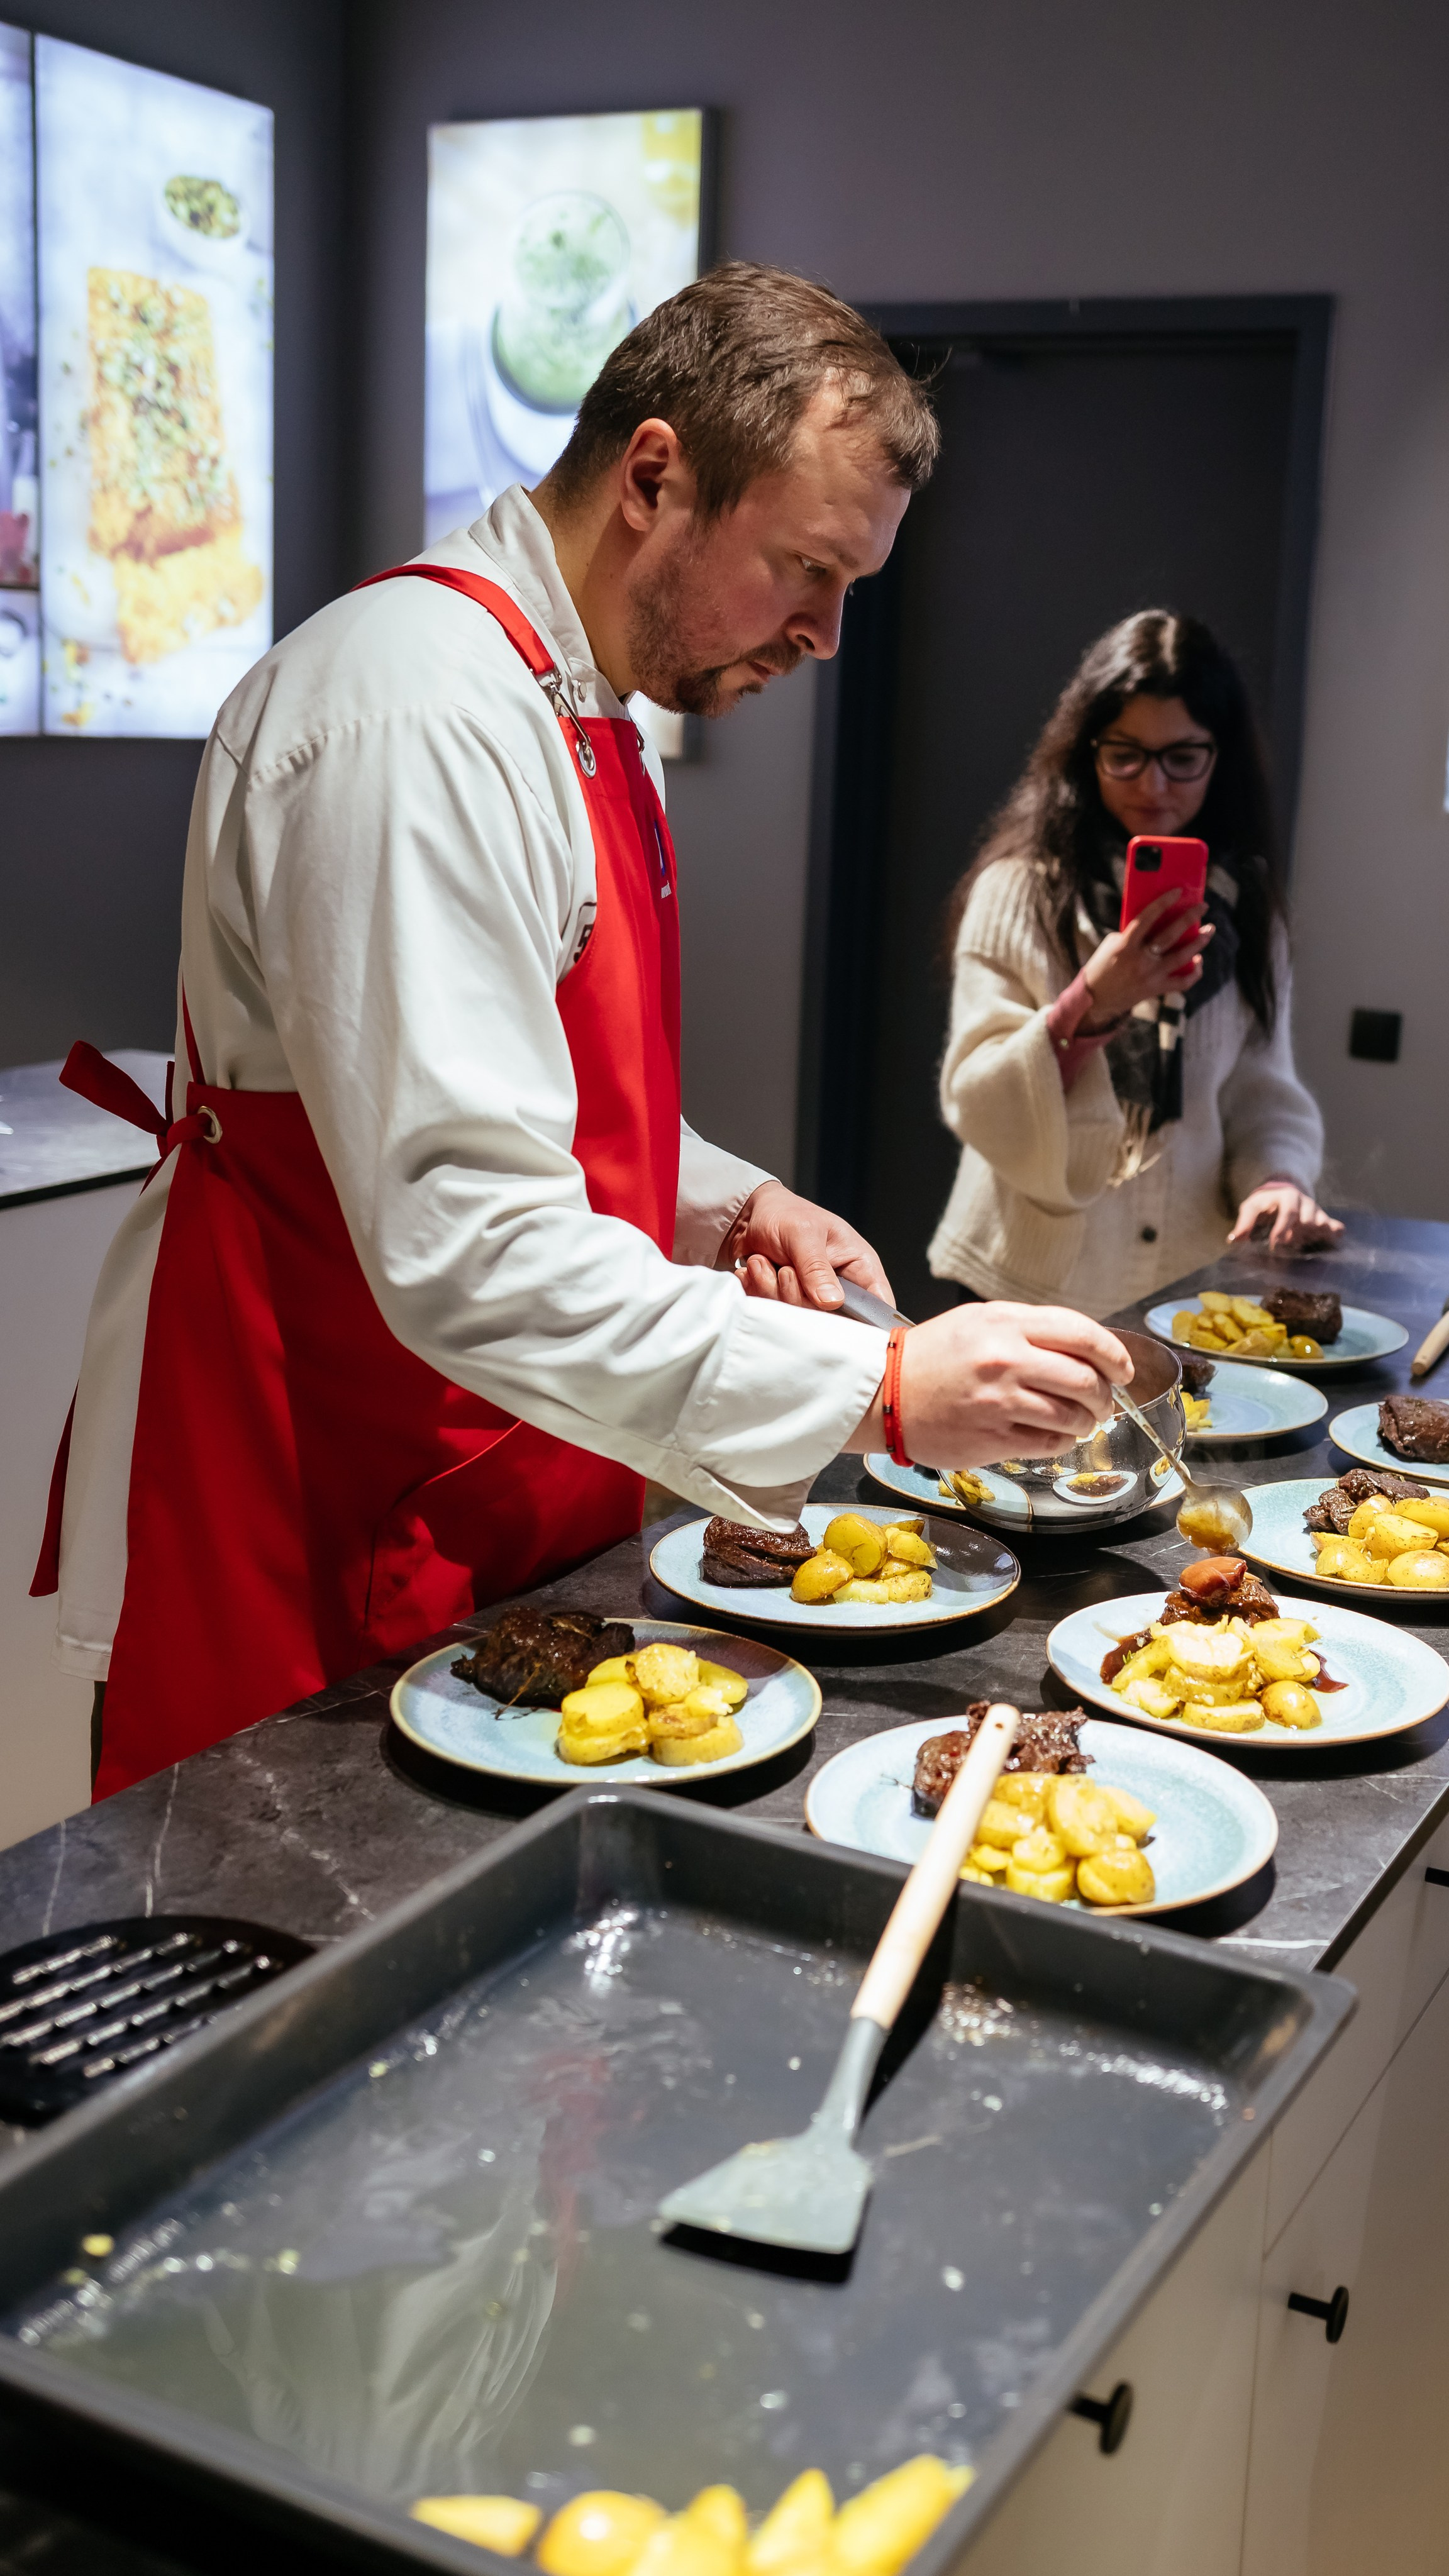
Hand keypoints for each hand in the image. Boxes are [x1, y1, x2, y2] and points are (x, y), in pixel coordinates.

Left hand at [724, 1180, 894, 1310]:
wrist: (748, 1214)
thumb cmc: (785, 1213)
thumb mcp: (803, 1234)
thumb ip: (817, 1267)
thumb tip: (832, 1302)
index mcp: (859, 1266)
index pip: (879, 1305)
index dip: (868, 1321)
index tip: (835, 1314)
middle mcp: (841, 1286)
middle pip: (832, 1319)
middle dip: (798, 1296)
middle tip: (784, 1270)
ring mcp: (813, 1297)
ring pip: (800, 1317)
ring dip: (773, 1289)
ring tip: (764, 1261)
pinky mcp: (789, 1302)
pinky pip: (776, 1313)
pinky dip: (759, 1290)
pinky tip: (756, 1268)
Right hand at [845, 1303, 1132, 1466]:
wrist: (882, 1392)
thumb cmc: (931, 1357)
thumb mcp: (980, 1321)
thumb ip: (1030, 1329)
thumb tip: (1084, 1348)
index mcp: (1005, 1324)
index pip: (1081, 1334)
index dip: (1112, 1353)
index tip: (1121, 1368)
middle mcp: (1004, 1360)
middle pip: (1085, 1379)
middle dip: (1105, 1395)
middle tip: (1103, 1400)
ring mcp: (998, 1402)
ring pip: (1072, 1416)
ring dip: (1087, 1422)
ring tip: (1081, 1421)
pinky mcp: (991, 1439)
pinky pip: (1048, 1444)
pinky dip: (1062, 1442)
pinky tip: (1055, 1436)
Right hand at [1080, 889, 1213, 1024]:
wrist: (1095, 999)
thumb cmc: (1102, 966)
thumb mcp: (1112, 944)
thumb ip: (1133, 933)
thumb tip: (1158, 922)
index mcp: (1125, 945)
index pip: (1147, 918)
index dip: (1163, 902)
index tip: (1178, 891)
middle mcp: (1140, 960)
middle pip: (1170, 935)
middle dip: (1190, 918)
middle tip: (1203, 906)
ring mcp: (1150, 976)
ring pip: (1181, 957)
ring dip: (1199, 942)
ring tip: (1208, 931)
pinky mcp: (1156, 989)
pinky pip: (1182, 982)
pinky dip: (1194, 972)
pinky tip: (1199, 960)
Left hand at [1227, 1178, 1343, 1251]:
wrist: (1283, 1191)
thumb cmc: (1265, 1203)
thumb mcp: (1252, 1207)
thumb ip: (1244, 1223)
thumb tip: (1234, 1240)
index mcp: (1287, 1196)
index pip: (1288, 1212)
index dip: (1282, 1230)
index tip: (1274, 1246)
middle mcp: (1305, 1202)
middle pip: (1307, 1221)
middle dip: (1295, 1235)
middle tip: (1285, 1245)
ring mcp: (1317, 1210)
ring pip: (1320, 1225)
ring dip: (1308, 1237)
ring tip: (1296, 1242)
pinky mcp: (1325, 1219)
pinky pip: (1336, 1228)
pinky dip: (1332, 1235)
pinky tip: (1323, 1241)